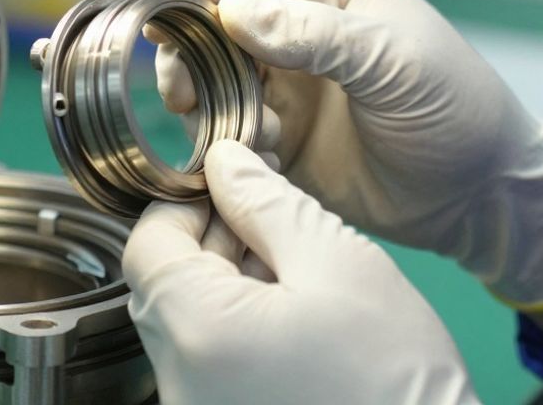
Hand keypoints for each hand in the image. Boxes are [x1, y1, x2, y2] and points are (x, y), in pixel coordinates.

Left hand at [123, 139, 479, 404]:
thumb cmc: (395, 377)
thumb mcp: (338, 264)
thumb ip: (268, 204)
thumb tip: (225, 163)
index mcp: (198, 331)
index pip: (147, 244)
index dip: (186, 201)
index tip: (233, 184)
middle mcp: (180, 380)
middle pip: (164, 283)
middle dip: (212, 235)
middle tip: (270, 210)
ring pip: (187, 320)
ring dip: (227, 278)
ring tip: (292, 260)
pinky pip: (208, 359)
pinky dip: (238, 322)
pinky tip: (292, 308)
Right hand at [154, 0, 542, 307]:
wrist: (480, 196)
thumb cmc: (454, 111)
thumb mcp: (393, 63)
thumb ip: (316, 35)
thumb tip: (233, 10)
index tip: (161, 17)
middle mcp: (296, 26)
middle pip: (210, 20)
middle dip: (188, 53)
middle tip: (183, 94)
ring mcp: (284, 82)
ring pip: (210, 78)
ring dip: (204, 103)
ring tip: (221, 133)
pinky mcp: (277, 137)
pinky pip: (226, 131)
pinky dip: (224, 145)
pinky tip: (251, 162)